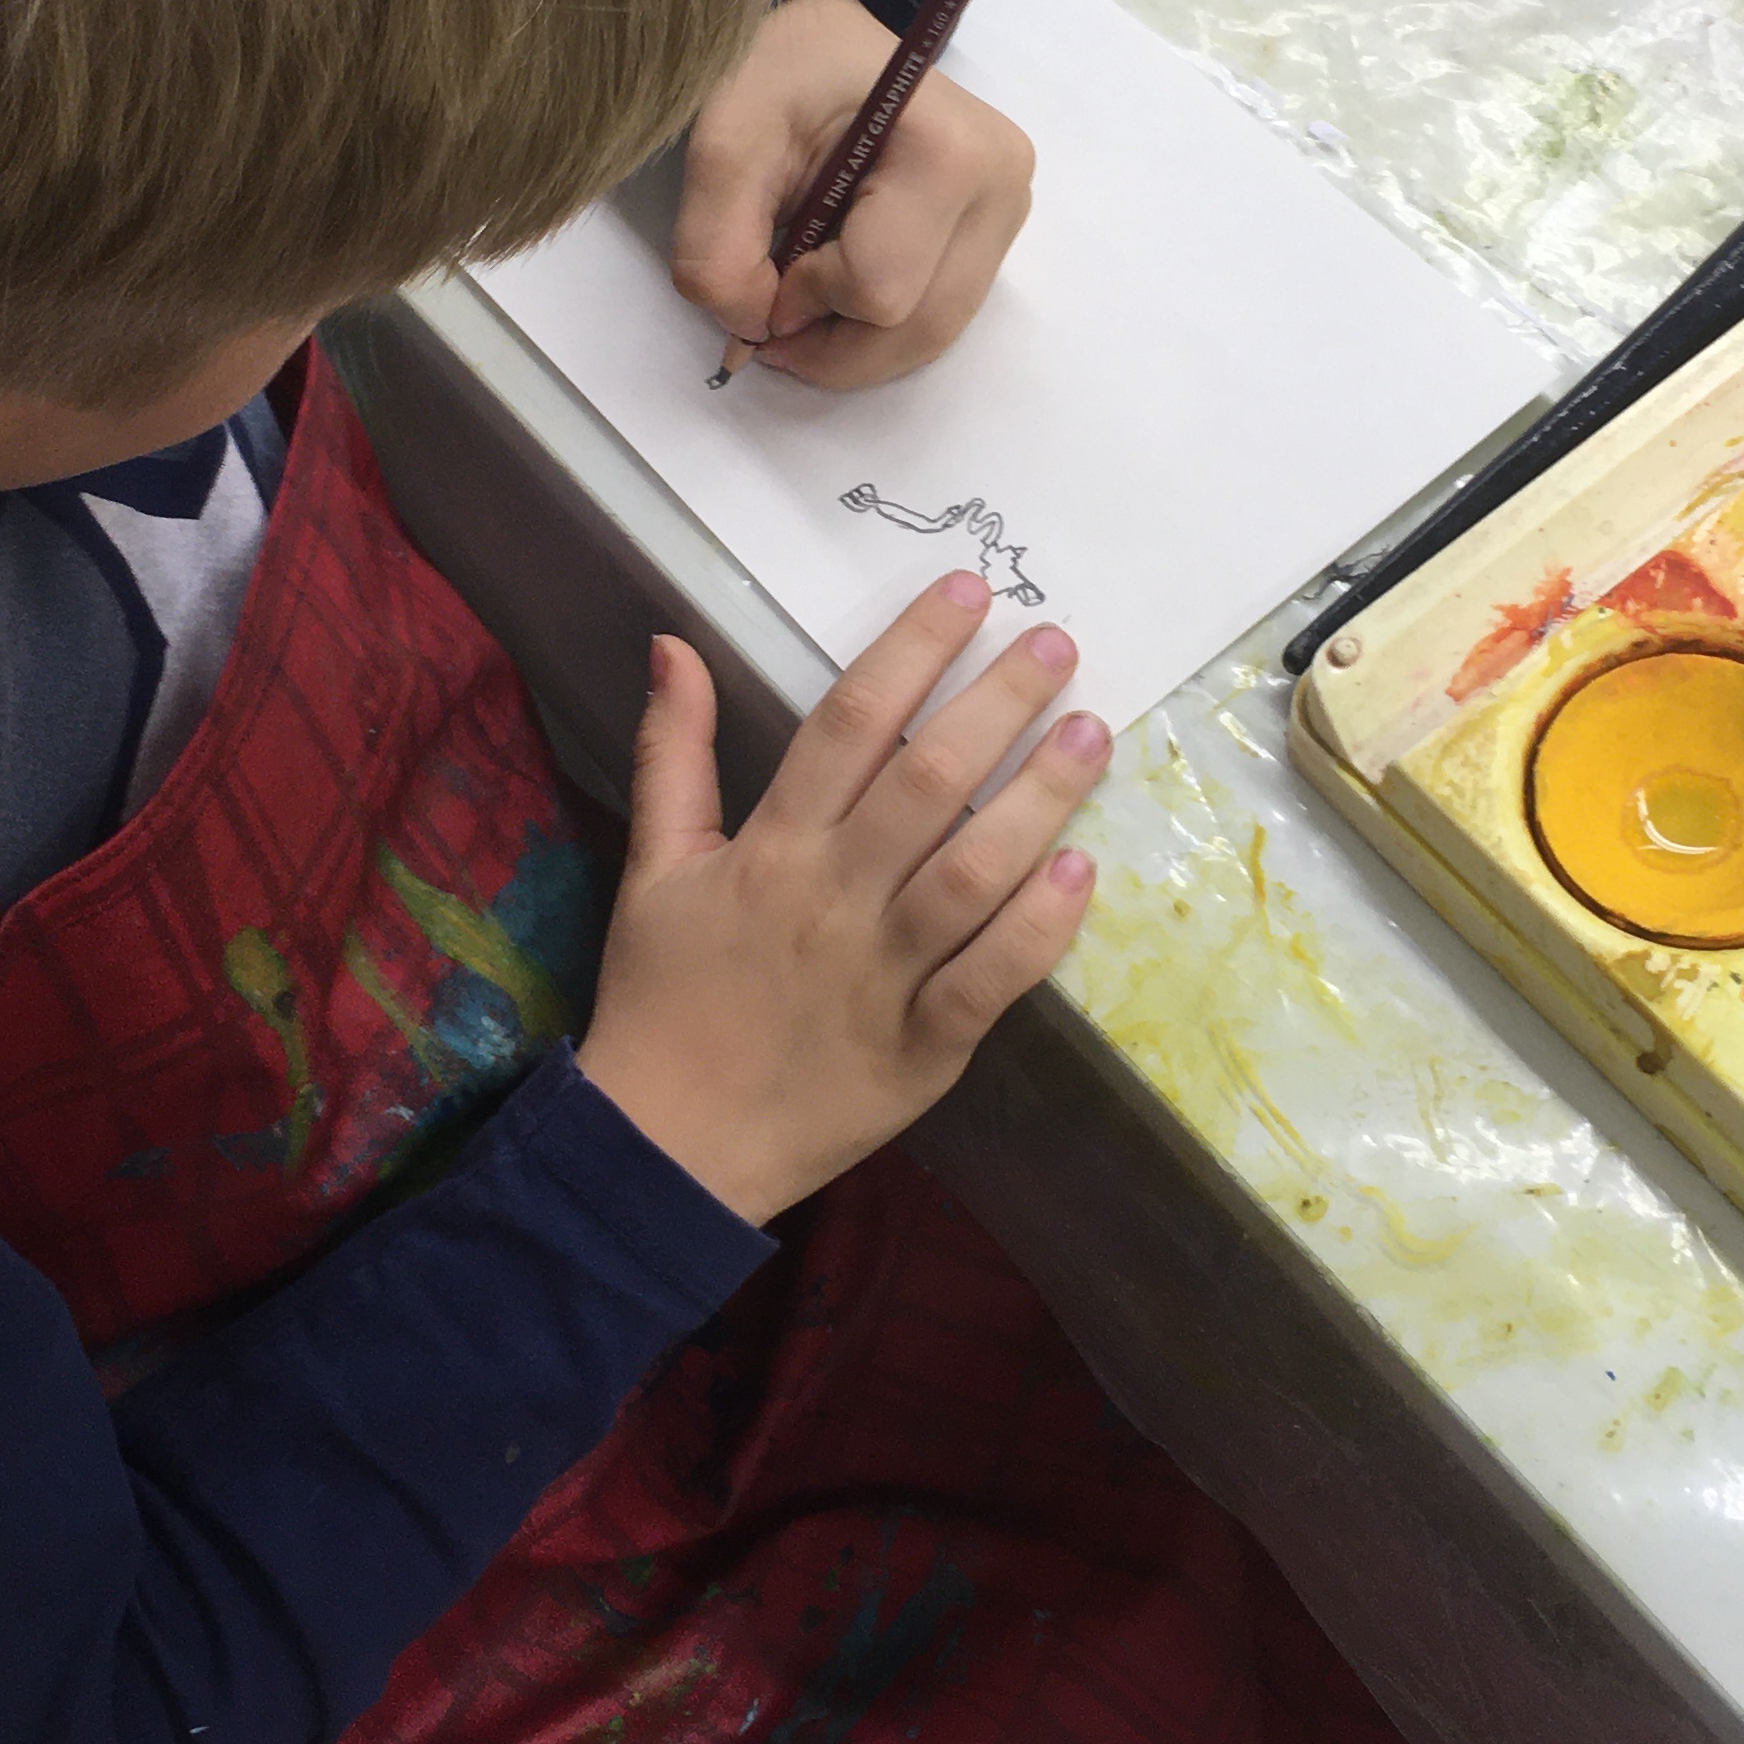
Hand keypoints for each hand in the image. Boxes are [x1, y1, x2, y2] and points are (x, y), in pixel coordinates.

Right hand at [576, 574, 1107, 1224]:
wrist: (663, 1149)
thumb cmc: (663, 998)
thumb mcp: (652, 867)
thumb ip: (673, 752)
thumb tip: (673, 642)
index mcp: (770, 848)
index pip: (849, 725)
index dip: (911, 651)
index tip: (969, 593)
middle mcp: (831, 900)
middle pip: (926, 783)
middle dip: (997, 704)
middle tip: (1058, 644)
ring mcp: (881, 976)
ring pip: (971, 874)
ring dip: (1038, 801)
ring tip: (1091, 734)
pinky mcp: (922, 1049)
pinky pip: (989, 980)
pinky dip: (1037, 929)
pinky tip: (1082, 872)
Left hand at [672, 0, 1034, 388]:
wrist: (828, 37)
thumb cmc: (780, 67)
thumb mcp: (723, 143)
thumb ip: (717, 248)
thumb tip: (751, 331)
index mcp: (950, 153)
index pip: (880, 288)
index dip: (804, 302)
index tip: (760, 266)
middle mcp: (1002, 187)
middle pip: (922, 328)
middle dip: (834, 348)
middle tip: (768, 329)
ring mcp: (1009, 211)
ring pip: (935, 334)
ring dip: (856, 346)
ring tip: (800, 306)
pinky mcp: (997, 230)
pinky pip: (941, 314)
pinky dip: (880, 328)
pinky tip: (836, 293)